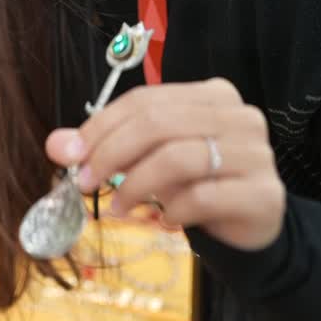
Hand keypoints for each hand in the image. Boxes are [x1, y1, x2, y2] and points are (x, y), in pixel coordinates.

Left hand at [46, 80, 285, 251]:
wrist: (253, 225)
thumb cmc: (199, 183)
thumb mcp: (151, 161)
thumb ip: (107, 148)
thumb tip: (56, 145)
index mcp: (212, 94)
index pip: (146, 100)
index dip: (103, 125)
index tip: (71, 154)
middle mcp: (239, 115)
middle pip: (160, 123)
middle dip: (113, 152)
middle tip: (85, 183)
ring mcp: (257, 153)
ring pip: (180, 158)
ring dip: (137, 185)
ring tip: (118, 208)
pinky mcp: (264, 193)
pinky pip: (204, 196)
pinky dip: (174, 211)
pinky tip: (164, 221)